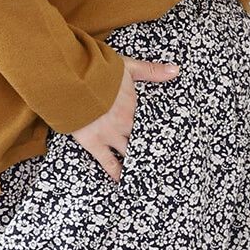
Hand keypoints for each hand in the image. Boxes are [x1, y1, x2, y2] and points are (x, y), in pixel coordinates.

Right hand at [71, 57, 180, 180]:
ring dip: (138, 164)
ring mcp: (111, 136)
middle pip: (144, 141)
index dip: (161, 132)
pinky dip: (117, 174)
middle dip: (152, 151)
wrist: (73, 79)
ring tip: (148, 175)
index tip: (173, 141)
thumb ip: (152, 71)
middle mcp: (126, 124)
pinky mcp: (95, 144)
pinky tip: (124, 182)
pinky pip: (109, 164)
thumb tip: (176, 70)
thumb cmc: (98, 71)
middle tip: (164, 163)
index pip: (153, 123)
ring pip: (130, 154)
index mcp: (135, 107)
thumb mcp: (128, 66)